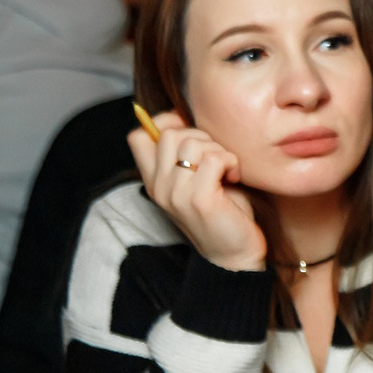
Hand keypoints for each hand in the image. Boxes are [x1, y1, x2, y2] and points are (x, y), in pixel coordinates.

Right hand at [128, 111, 266, 271]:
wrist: (234, 256)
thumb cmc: (223, 213)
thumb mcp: (196, 181)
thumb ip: (186, 156)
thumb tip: (182, 117)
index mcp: (154, 181)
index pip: (138, 136)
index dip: (165, 124)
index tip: (193, 137)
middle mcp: (159, 187)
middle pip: (168, 133)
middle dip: (201, 137)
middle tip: (217, 159)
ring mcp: (176, 193)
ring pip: (193, 142)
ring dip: (219, 151)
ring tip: (227, 171)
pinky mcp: (198, 199)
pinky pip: (215, 158)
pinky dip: (232, 162)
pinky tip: (235, 178)